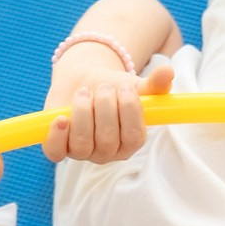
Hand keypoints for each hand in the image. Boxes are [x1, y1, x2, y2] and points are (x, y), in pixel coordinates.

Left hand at [42, 60, 173, 162]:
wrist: (83, 81)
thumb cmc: (112, 89)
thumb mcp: (134, 86)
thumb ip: (154, 85)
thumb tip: (168, 73)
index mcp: (130, 142)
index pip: (134, 137)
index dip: (129, 111)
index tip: (125, 87)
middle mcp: (107, 152)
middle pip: (107, 140)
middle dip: (105, 107)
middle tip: (104, 87)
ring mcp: (82, 152)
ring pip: (82, 144)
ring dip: (82, 112)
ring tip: (84, 92)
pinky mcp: (59, 147)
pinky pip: (56, 152)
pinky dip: (57, 136)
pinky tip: (61, 118)